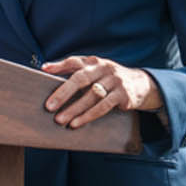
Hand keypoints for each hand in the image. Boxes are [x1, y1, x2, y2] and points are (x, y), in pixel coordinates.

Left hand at [41, 55, 163, 127]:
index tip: (44, 70)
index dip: (59, 65)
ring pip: (91, 96)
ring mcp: (115, 81)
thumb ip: (73, 69)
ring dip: (74, 109)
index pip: (74, 61)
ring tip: (60, 120)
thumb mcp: (95, 70)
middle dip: (63, 93)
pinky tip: (77, 123)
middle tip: (49, 106)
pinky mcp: (123, 95)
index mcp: (94, 62)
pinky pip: (103, 107)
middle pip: (81, 79)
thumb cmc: (109, 79)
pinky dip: (88, 116)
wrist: (141, 84)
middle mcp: (104, 68)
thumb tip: (45, 68)